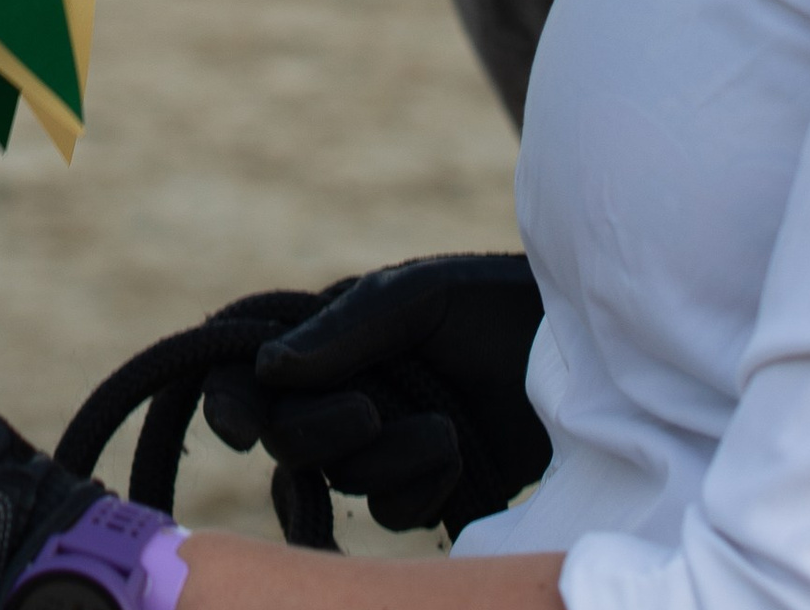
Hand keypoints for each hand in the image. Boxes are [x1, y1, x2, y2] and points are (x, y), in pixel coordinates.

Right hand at [201, 256, 547, 536]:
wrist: (581, 356)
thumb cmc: (491, 304)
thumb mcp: (416, 297)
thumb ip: (342, 329)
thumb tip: (268, 370)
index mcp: (323, 336)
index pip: (246, 371)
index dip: (228, 401)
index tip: (241, 429)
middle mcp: (339, 392)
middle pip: (286, 437)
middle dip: (321, 433)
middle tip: (369, 413)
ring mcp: (380, 445)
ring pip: (341, 479)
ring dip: (387, 462)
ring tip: (446, 431)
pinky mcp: (424, 488)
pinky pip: (391, 513)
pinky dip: (419, 492)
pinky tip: (458, 460)